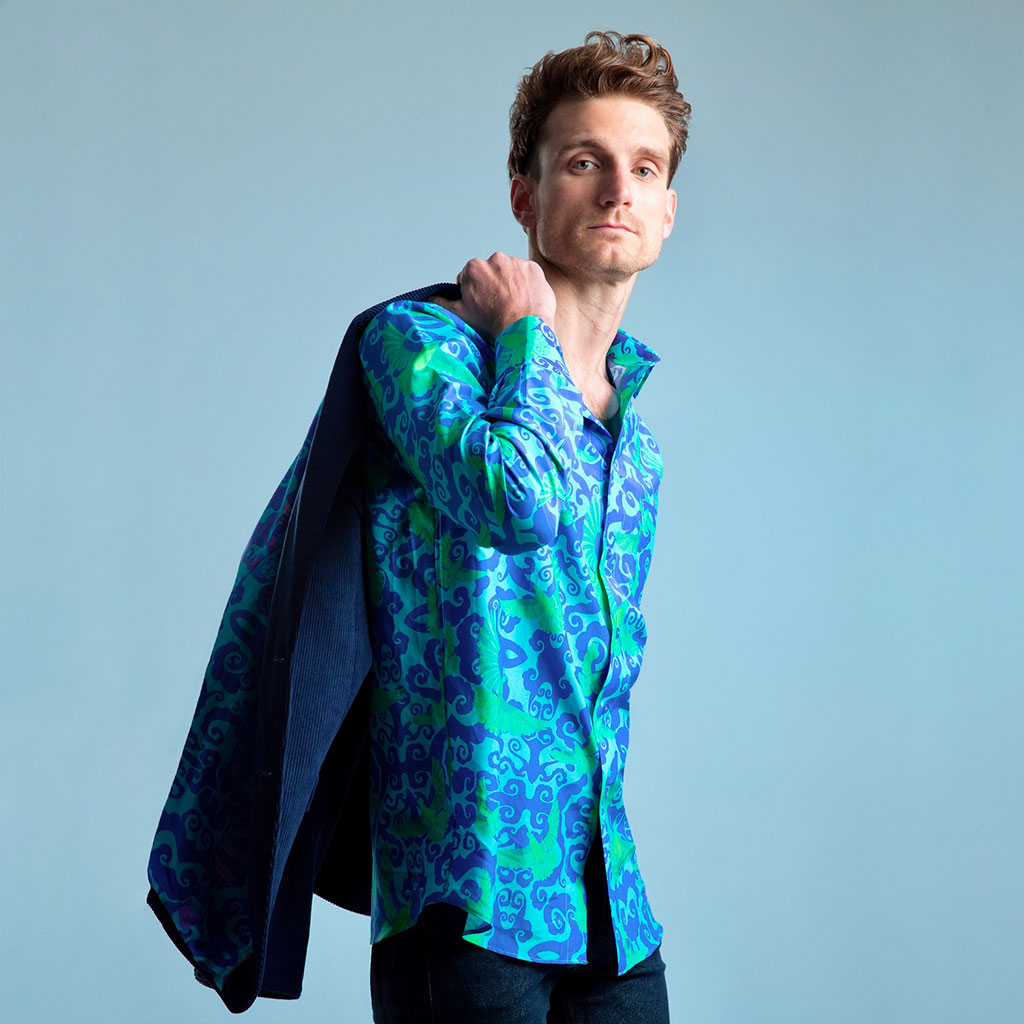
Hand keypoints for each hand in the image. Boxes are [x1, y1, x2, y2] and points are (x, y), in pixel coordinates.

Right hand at [435, 252, 555, 340]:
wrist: (523, 331)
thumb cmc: (491, 324)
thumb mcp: (460, 315)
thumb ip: (442, 303)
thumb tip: (430, 298)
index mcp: (474, 268)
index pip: (470, 277)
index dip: (474, 292)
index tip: (481, 305)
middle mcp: (495, 259)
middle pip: (491, 272)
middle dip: (493, 286)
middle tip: (497, 307)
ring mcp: (517, 263)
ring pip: (510, 273)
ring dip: (510, 284)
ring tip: (513, 305)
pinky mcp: (534, 269)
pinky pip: (528, 275)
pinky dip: (526, 285)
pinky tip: (525, 301)